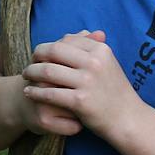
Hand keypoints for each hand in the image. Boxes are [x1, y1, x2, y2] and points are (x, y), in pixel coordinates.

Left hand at [21, 30, 140, 141]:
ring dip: (32, 72)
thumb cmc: (115, 91)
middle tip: (29, 62)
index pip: (66, 40)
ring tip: (25, 76)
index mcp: (101, 50)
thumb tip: (66, 36)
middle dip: (37, 55)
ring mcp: (87, 82)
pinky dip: (35, 91)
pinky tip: (29, 92)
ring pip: (48, 71)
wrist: (128, 119)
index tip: (40, 54)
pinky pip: (49, 93)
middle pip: (54, 51)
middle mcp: (94, 63)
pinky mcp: (80, 101)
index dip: (50, 46)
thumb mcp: (107, 64)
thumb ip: (88, 48)